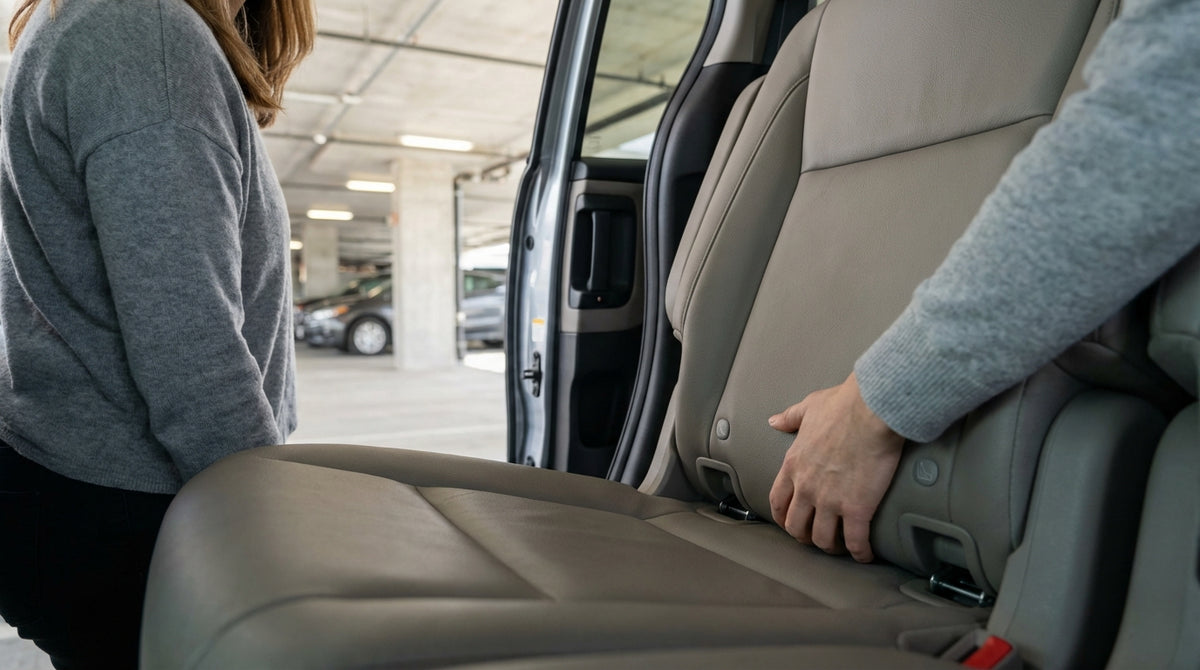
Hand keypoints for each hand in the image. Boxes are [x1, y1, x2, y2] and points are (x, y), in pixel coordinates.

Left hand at [767, 373, 904, 562]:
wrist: (872, 411)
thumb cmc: (844, 406)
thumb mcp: (809, 407)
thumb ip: (790, 417)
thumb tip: (774, 420)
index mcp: (793, 465)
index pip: (778, 501)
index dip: (783, 516)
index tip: (790, 521)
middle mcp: (807, 488)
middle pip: (796, 526)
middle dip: (804, 536)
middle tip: (815, 538)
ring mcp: (830, 501)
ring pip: (822, 538)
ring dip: (830, 546)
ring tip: (841, 548)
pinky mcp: (857, 509)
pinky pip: (855, 541)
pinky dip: (860, 553)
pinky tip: (865, 555)